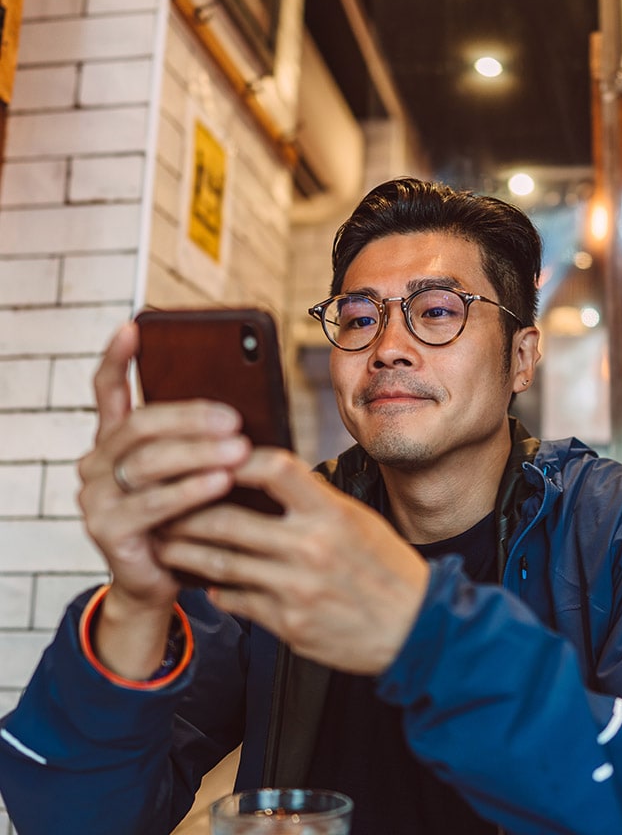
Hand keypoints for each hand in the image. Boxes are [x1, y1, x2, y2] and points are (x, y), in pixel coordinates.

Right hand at [76, 323, 250, 677]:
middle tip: (234, 417)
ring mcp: (96, 497)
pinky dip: (190, 491)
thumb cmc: (186, 516)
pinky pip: (152, 504)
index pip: (108, 391)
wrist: (164, 578)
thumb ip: (199, 442)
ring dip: (197, 453)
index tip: (134, 326)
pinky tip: (222, 482)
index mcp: (114, 441)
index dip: (119, 358)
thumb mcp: (191, 473)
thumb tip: (241, 408)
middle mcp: (96, 463)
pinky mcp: (107, 531)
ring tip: (238, 448)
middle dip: (190, 417)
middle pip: (140, 425)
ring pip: (148, 462)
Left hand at [156, 449, 429, 674]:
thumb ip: (313, 501)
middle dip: (184, 513)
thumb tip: (266, 476)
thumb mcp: (358, 521)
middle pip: (226, 521)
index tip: (211, 457)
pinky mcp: (288, 626)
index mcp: (331, 514)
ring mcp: (296, 590)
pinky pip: (236, 601)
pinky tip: (203, 582)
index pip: (273, 469)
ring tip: (163, 542)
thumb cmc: (388, 569)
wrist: (416, 629)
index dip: (235, 459)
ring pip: (220, 565)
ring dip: (183, 552)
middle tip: (159, 505)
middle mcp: (310, 548)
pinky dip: (215, 589)